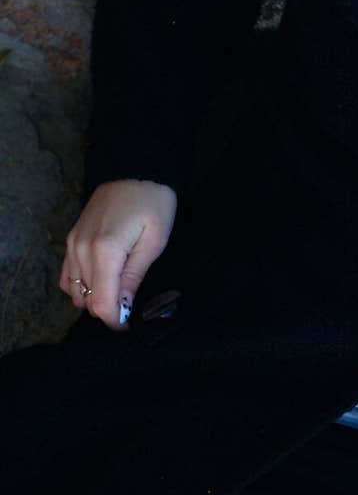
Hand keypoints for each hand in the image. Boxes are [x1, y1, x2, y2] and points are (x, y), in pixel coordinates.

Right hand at [59, 179, 177, 330]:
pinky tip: (100, 283)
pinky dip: (80, 286)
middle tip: (130, 307)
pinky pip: (67, 275)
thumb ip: (134, 277)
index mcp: (105, 251)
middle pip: (87, 300)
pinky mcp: (71, 239)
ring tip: (118, 293)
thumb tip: (123, 309)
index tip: (130, 325)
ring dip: (94, 298)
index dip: (115, 321)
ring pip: (75, 291)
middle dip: (108, 310)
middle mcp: (81, 249)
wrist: (135, 169)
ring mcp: (72, 244)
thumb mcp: (154, 242)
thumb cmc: (153, 203)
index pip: (101, 303)